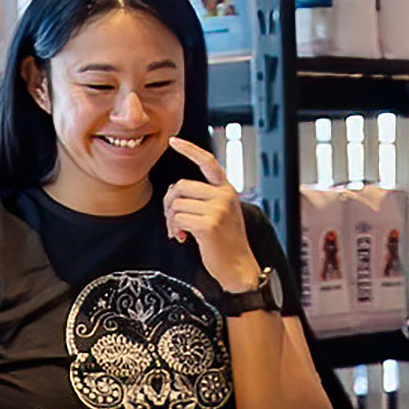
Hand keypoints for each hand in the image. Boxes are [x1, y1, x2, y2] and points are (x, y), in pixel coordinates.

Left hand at [163, 138, 262, 293]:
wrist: (238, 267)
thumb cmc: (226, 242)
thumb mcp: (221, 212)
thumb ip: (204, 197)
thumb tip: (174, 192)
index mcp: (227, 190)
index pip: (207, 162)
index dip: (189, 149)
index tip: (173, 141)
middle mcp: (224, 195)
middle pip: (180, 186)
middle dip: (170, 203)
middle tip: (173, 221)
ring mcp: (217, 209)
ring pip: (176, 204)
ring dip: (172, 220)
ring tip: (181, 232)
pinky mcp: (209, 224)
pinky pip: (178, 219)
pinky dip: (175, 230)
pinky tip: (184, 238)